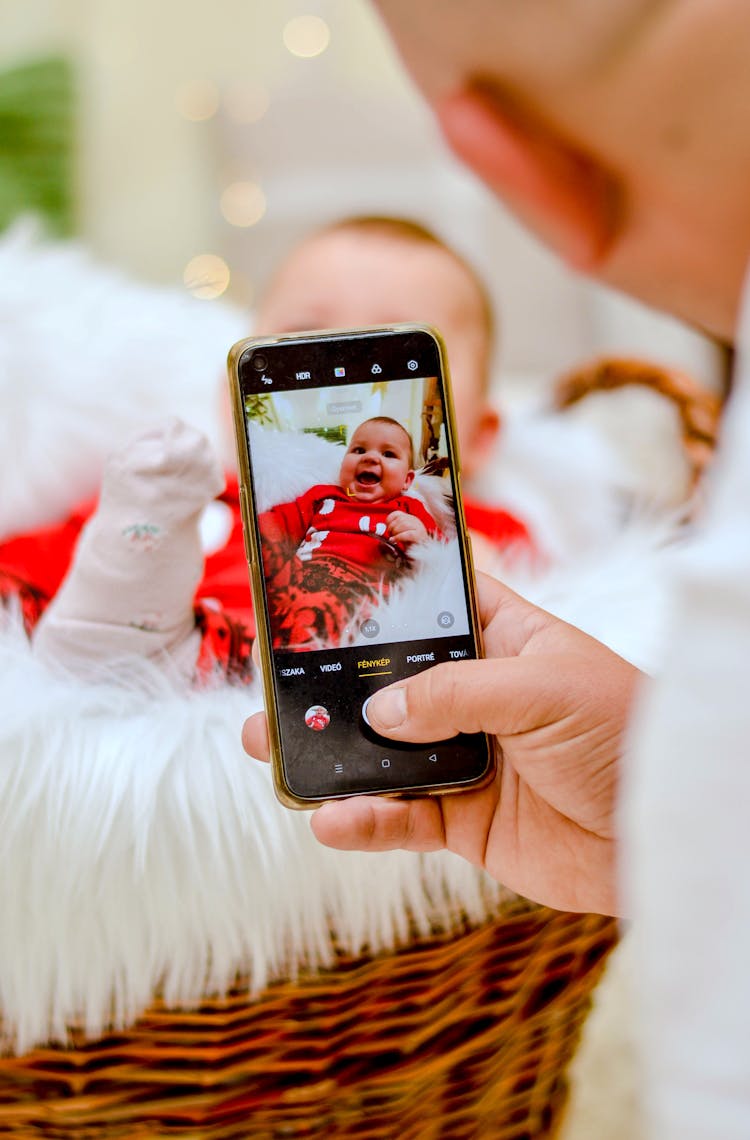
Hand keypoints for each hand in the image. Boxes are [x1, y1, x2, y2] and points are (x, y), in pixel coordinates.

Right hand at [242, 573, 640, 914]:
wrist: (663, 835)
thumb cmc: (624, 734)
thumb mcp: (543, 690)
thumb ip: (455, 694)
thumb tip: (379, 710)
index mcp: (504, 642)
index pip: (432, 608)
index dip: (380, 599)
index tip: (315, 593)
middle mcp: (477, 697)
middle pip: (388, 684)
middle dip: (331, 686)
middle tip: (273, 687)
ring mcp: (466, 758)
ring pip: (381, 753)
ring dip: (329, 754)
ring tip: (271, 749)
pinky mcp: (464, 821)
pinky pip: (402, 819)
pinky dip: (364, 820)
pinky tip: (331, 818)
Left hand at [386, 509, 427, 546]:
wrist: (422, 553)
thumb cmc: (410, 545)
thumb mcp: (400, 534)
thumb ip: (393, 530)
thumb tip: (382, 529)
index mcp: (410, 519)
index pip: (397, 513)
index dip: (389, 520)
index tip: (387, 527)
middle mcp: (415, 521)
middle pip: (400, 519)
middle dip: (392, 527)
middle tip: (391, 535)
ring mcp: (419, 528)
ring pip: (404, 524)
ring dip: (395, 532)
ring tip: (394, 539)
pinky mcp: (420, 536)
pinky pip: (408, 534)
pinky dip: (399, 537)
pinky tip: (396, 541)